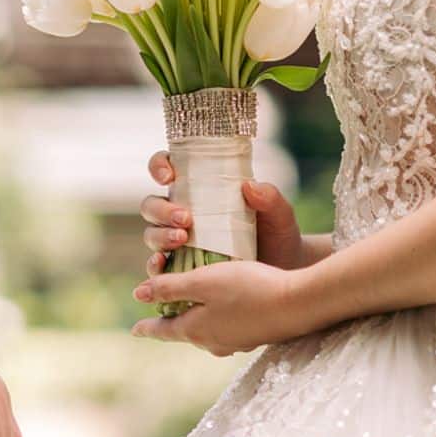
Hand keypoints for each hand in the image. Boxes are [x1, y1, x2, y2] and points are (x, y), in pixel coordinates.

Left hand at [130, 258, 312, 356]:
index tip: (133, 329)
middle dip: (174, 320)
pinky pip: (228, 328)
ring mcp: (235, 343)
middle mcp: (212, 342)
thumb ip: (170, 287)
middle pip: (185, 330)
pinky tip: (228, 308)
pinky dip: (220, 318)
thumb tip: (138, 294)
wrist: (297, 305)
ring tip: (194, 309)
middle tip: (163, 312)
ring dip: (199, 319)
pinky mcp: (255, 336)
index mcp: (195, 330)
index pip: (163, 330)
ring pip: (208, 330)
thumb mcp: (204, 281)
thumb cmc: (248, 288)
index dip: (147, 327)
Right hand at [141, 151, 306, 274]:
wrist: (284, 270)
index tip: (168, 175)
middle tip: (185, 219)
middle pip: (153, 205)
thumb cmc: (277, 234)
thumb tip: (250, 186)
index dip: (160, 166)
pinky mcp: (180, 270)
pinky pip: (158, 268)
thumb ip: (269, 197)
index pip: (168, 169)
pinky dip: (155, 267)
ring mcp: (179, 242)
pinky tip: (163, 267)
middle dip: (162, 210)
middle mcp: (184, 214)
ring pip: (152, 234)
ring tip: (181, 240)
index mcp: (201, 190)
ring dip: (160, 236)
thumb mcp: (278, 213)